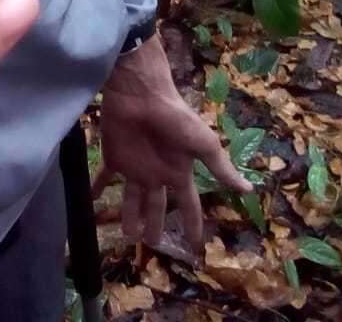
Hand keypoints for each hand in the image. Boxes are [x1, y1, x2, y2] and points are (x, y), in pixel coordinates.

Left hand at [94, 35, 250, 251]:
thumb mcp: (204, 144)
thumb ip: (221, 168)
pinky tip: (93, 200)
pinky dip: (99, 188)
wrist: (142, 94)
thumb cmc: (175, 118)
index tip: (195, 247)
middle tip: (151, 245)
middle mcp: (158, 174)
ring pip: (132, 199)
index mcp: (180, 173)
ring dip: (129, 216)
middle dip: (156, 226)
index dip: (192, 225)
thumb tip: (248, 189)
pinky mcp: (115, 156)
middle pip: (157, 206)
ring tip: (127, 236)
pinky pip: (105, 177)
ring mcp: (136, 166)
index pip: (189, 205)